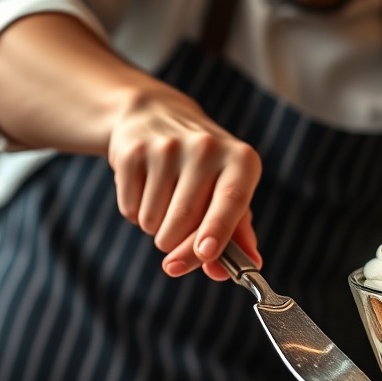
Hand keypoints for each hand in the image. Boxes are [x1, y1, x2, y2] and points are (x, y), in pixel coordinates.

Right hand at [107, 84, 262, 279]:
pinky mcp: (133, 152)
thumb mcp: (229, 189)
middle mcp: (206, 148)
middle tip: (176, 238)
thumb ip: (238, 232)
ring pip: (154, 221)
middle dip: (177, 246)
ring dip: (156, 228)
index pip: (231, 199)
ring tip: (164, 199)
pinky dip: (135, 212)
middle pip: (186, 220)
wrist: (157, 116)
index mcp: (241, 159)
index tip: (206, 253)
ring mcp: (167, 147)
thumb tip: (251, 265)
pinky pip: (130, 208)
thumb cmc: (204, 167)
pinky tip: (145, 188)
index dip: (218, 229)